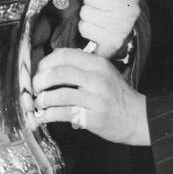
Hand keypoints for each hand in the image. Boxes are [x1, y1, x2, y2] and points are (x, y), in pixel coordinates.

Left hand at [32, 48, 149, 145]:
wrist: (138, 117)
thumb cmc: (116, 95)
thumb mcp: (104, 73)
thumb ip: (82, 66)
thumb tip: (52, 63)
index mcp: (97, 64)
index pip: (64, 55)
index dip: (45, 63)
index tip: (39, 71)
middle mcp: (97, 79)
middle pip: (58, 73)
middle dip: (39, 81)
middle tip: (35, 88)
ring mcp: (95, 99)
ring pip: (58, 95)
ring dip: (42, 100)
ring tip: (39, 103)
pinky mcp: (92, 118)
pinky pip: (63, 114)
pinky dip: (47, 115)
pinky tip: (42, 117)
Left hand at [77, 0, 141, 56]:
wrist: (122, 30)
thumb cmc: (112, 0)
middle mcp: (131, 7)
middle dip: (89, 0)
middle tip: (99, 4)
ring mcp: (122, 26)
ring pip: (85, 13)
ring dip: (87, 14)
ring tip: (99, 16)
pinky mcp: (112, 41)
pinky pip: (85, 28)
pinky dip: (87, 28)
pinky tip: (98, 28)